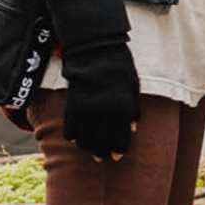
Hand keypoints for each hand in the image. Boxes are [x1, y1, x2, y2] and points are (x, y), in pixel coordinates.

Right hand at [61, 36, 140, 159]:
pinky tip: (75, 138)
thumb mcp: (133, 85)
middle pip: (102, 143)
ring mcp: (87, 109)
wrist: (95, 47)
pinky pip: (70, 128)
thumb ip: (134, 109)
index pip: (121, 139)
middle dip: (102, 152)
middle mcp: (106, 112)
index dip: (119, 150)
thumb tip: (133, 129)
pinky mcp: (72, 104)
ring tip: (89, 149)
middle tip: (101, 157)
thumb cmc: (119, 65)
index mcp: (123, 108)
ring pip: (85, 139)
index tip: (116, 156)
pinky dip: (72, 136)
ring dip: (87, 147)